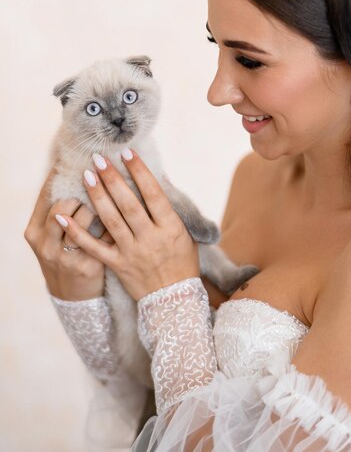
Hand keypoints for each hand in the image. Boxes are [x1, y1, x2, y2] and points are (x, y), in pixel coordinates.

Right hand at [24, 169, 113, 300]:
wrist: (72, 298)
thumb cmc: (65, 256)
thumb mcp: (51, 235)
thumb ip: (59, 208)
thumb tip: (77, 170)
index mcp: (34, 231)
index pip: (45, 194)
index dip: (62, 173)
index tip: (77, 156)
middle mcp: (45, 243)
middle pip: (63, 204)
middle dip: (83, 186)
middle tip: (100, 168)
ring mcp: (65, 256)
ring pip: (83, 219)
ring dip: (100, 200)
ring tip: (114, 186)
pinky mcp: (87, 266)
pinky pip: (104, 237)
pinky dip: (114, 223)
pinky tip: (127, 212)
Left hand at [52, 149, 200, 300]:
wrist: (174, 300)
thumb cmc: (182, 262)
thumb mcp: (185, 233)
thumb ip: (170, 207)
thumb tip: (157, 178)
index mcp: (170, 227)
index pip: (153, 194)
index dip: (140, 171)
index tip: (127, 152)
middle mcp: (150, 238)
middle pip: (128, 204)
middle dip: (113, 179)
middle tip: (99, 158)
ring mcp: (132, 252)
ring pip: (111, 220)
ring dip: (97, 196)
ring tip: (86, 175)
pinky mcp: (117, 265)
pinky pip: (94, 247)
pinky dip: (77, 231)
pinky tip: (63, 215)